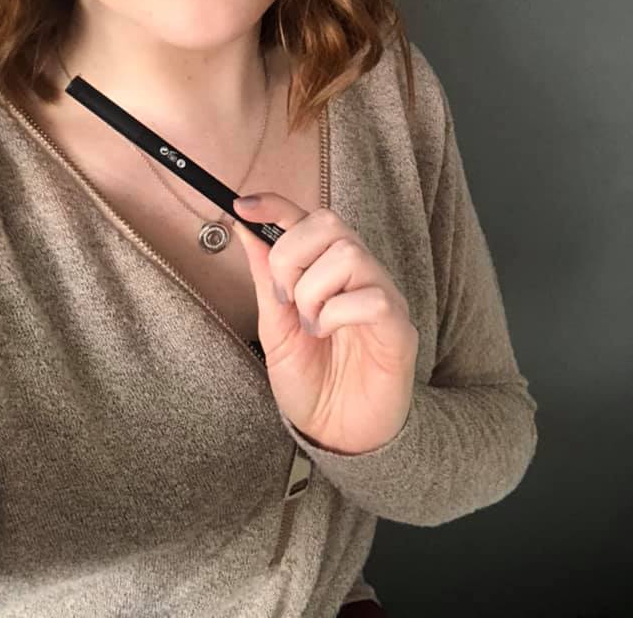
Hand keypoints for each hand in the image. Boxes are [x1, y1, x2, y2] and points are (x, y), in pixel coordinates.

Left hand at [232, 194, 418, 454]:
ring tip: (311, 326)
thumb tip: (245, 229)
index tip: (241, 205)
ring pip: (349, 254)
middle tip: (284, 299)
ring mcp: (382, 295)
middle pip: (329, 223)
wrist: (338, 435)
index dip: (275, 204)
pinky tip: (331, 336)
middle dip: (291, 255)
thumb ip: (266, 279)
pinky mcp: (398, 326)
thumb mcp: (275, 328)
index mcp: (326, 269)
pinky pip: (371, 297)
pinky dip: (337, 315)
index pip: (306, 218)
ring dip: (313, 291)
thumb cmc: (312, 383)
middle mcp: (358, 273)